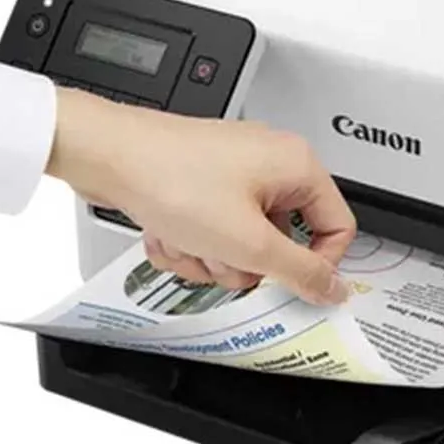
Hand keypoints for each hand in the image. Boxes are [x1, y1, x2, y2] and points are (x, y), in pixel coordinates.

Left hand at [46, 88, 355, 304]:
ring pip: (243, 243)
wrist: (106, 155)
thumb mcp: (246, 243)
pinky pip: (214, 232)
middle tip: (220, 255)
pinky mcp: (205, 183)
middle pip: (283, 243)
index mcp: (297, 166)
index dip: (316, 265)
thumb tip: (335, 288)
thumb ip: (300, 271)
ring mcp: (236, 173)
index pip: (338, 228)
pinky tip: (168, 232)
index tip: (289, 285)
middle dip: (244, 262)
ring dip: (211, 256)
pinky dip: (190, 242)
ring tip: (185, 239)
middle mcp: (271, 164)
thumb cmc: (170, 177)